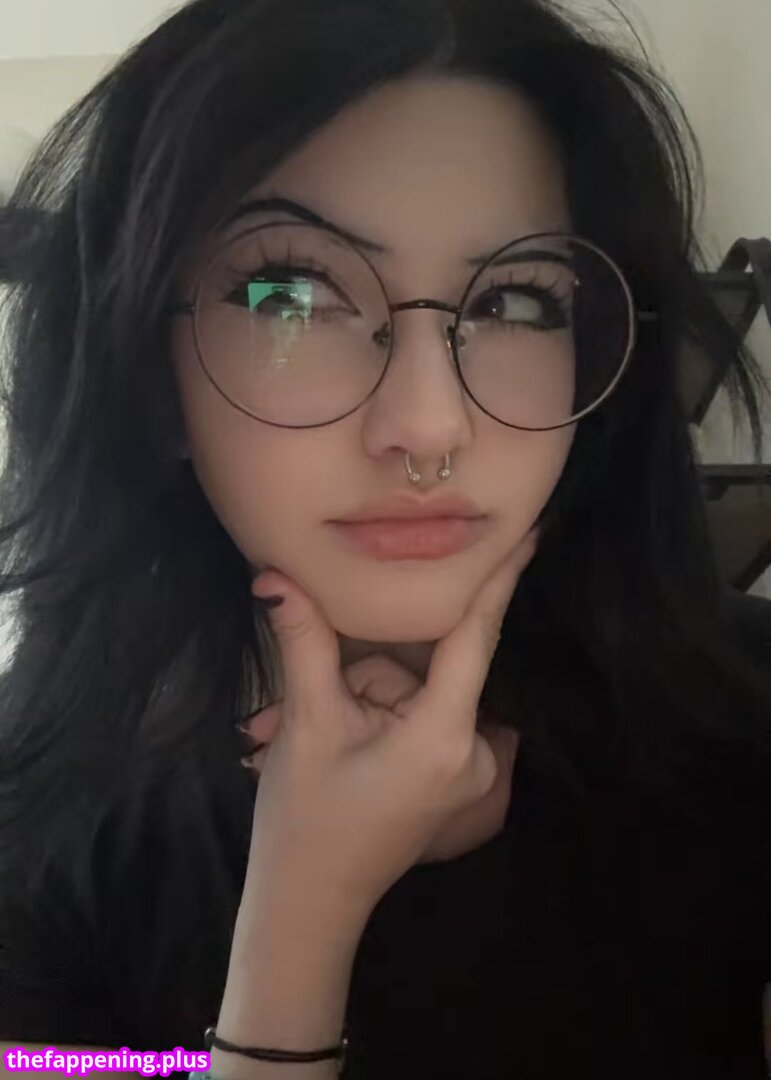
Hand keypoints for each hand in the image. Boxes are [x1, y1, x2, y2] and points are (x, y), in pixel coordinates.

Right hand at [242, 530, 538, 918]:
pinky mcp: (452, 776)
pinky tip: (341, 746)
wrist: (309, 901)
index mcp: (444, 735)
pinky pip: (419, 714)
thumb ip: (302, 640)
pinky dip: (377, 717)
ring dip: (361, 699)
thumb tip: (274, 574)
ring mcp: (468, 769)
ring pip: (414, 691)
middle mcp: (472, 750)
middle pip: (423, 667)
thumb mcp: (306, 722)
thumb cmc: (306, 817)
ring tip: (316, 740)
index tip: (531, 534)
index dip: (500, 581)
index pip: (477, 637)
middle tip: (317, 715)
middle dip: (364, 677)